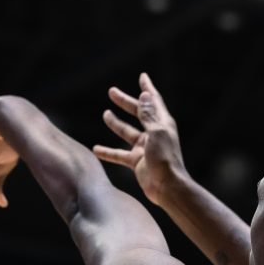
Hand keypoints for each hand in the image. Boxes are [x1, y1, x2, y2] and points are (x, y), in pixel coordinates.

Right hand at [93, 73, 185, 207]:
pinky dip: (108, 152)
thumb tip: (145, 94)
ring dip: (116, 124)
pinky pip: (119, 154)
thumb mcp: (157, 133)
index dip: (147, 88)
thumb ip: (148, 115)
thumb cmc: (165, 159)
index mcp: (162, 124)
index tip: (142, 76)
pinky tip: (96, 149)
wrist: (167, 187)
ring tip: (105, 114)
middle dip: (125, 102)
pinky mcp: (137, 162)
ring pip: (127, 132)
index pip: (153, 101)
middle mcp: (154, 133)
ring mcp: (145, 148)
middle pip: (137, 113)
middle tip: (112, 91)